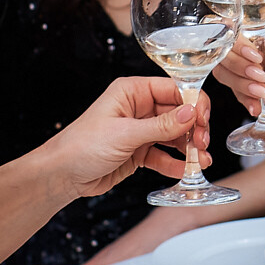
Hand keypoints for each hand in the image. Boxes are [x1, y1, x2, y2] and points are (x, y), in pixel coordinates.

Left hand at [39, 76, 205, 197]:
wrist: (62, 175)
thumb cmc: (82, 145)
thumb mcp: (125, 133)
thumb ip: (161, 125)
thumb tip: (191, 113)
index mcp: (132, 92)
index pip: (173, 89)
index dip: (192, 102)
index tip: (203, 119)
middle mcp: (138, 108)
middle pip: (178, 113)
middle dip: (194, 128)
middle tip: (203, 144)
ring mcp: (140, 130)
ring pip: (174, 135)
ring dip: (189, 148)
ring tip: (200, 160)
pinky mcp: (139, 152)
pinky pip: (164, 155)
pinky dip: (176, 162)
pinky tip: (185, 170)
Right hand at [216, 15, 264, 116]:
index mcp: (252, 26)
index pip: (231, 32)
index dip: (237, 45)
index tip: (256, 56)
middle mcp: (242, 45)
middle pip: (223, 55)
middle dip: (239, 68)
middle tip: (261, 75)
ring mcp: (243, 66)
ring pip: (225, 75)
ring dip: (241, 85)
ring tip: (262, 91)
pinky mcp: (248, 86)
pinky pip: (238, 94)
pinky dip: (246, 101)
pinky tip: (256, 107)